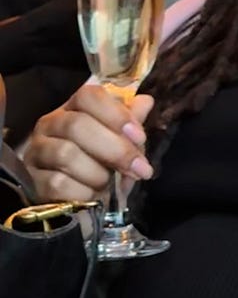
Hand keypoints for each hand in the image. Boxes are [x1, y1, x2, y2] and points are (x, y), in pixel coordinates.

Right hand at [23, 84, 153, 204]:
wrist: (79, 201)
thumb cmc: (101, 163)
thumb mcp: (121, 143)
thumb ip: (131, 123)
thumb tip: (145, 102)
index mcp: (74, 108)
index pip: (89, 96)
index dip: (117, 115)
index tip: (140, 137)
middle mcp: (50, 124)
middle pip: (78, 125)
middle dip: (115, 149)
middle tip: (139, 169)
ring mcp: (36, 151)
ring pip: (66, 154)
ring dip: (97, 173)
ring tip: (108, 184)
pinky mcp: (31, 180)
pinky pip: (57, 183)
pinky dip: (82, 192)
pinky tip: (91, 196)